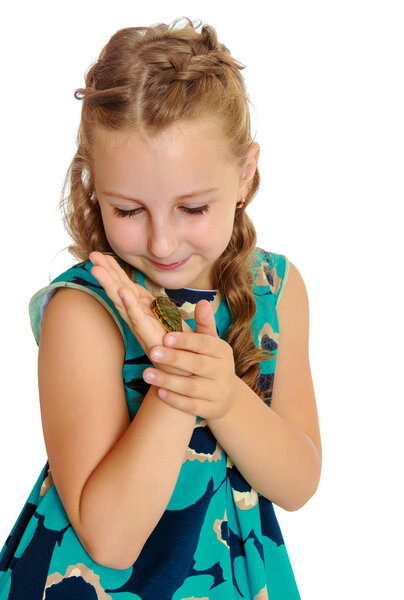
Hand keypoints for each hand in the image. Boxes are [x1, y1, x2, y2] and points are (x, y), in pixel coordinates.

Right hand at [89, 251, 191, 374]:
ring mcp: (145, 329)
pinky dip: (131, 306)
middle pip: (121, 293)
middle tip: (91, 256)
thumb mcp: (202, 334)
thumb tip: (203, 303)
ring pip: (124, 304)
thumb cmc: (196, 360)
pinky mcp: (151, 338)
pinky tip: (123, 292)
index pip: (130, 289)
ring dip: (112, 286)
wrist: (195, 380)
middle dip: (106, 274)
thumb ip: (202, 318)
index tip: (103, 257)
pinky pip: (138, 320)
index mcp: (151, 315)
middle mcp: (144, 321)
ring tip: (98, 269)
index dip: (117, 273)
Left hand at [142, 299, 236, 419]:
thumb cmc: (211, 362)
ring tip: (146, 374)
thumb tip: (202, 301)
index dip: (185, 341)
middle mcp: (223, 371)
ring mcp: (218, 392)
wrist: (226, 396)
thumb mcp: (211, 343)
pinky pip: (191, 406)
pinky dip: (175, 400)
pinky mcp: (210, 410)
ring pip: (192, 388)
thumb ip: (204, 324)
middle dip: (174, 359)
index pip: (204, 344)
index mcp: (222, 351)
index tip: (165, 336)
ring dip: (168, 381)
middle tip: (152, 352)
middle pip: (197, 365)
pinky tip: (159, 393)